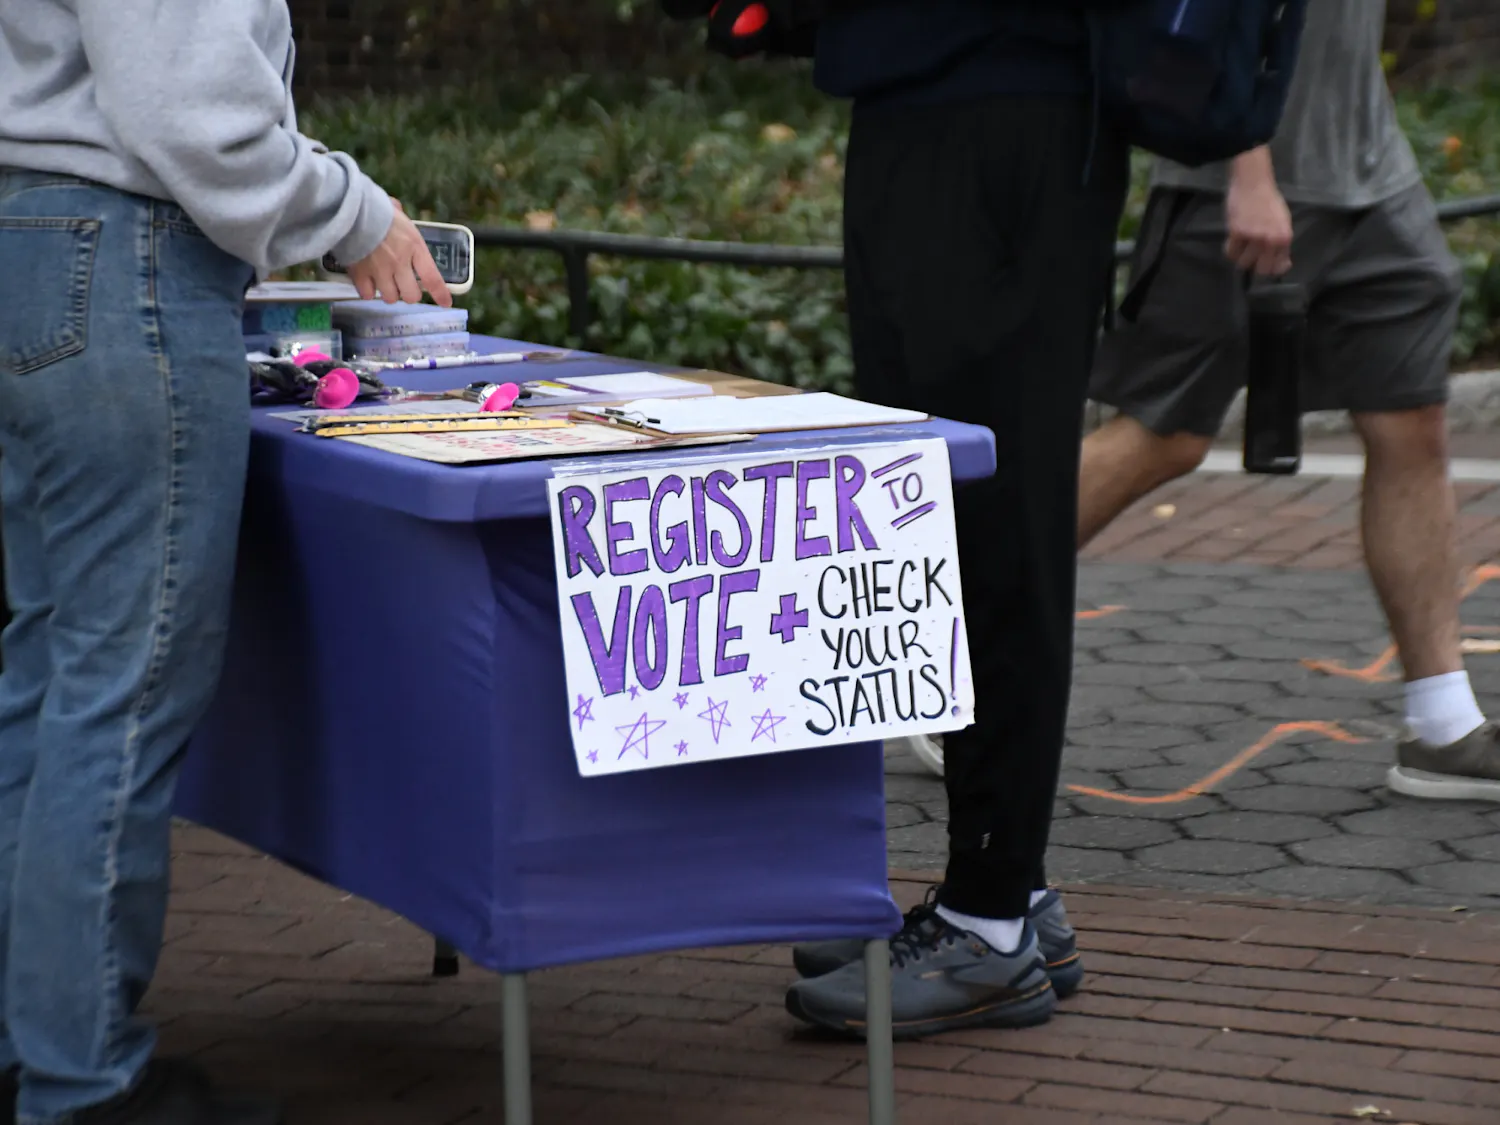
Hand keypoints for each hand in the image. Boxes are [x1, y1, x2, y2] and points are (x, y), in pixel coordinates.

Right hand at [347, 200, 451, 306]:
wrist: (350, 210)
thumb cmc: (374, 208)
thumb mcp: (396, 212)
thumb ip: (400, 221)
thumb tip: (397, 209)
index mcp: (414, 247)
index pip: (432, 278)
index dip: (440, 294)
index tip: (445, 302)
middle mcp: (400, 263)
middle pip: (411, 296)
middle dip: (408, 293)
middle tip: (402, 285)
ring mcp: (380, 271)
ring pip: (390, 298)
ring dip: (388, 292)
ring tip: (382, 281)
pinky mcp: (360, 275)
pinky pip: (367, 295)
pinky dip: (367, 291)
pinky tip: (366, 281)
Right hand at [1224, 149, 1292, 277]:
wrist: (1253, 182)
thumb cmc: (1269, 200)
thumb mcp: (1282, 222)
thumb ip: (1281, 243)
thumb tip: (1283, 263)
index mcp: (1284, 237)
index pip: (1278, 266)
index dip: (1271, 269)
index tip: (1266, 263)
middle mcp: (1270, 240)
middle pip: (1261, 270)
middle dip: (1255, 266)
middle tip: (1251, 257)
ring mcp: (1253, 237)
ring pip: (1243, 263)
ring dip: (1241, 257)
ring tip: (1241, 246)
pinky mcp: (1236, 232)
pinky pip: (1230, 252)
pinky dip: (1230, 250)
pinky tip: (1233, 241)